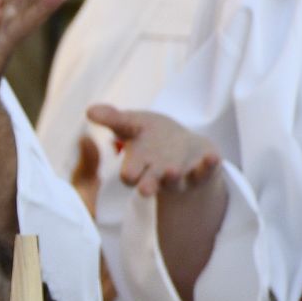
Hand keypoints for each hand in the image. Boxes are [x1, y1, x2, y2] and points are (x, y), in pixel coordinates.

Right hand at [87, 105, 221, 199]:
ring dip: (173, 177)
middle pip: (149, 184)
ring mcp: (180, 177)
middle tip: (145, 190)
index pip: (129, 174)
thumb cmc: (152, 136)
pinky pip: (205, 172)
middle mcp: (156, 176)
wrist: (184, 147)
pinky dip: (209, 165)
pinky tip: (212, 157)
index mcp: (137, 167)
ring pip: (175, 182)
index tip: (129, 174)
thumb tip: (89, 110)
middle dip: (148, 185)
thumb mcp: (132, 124)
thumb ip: (113, 119)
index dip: (129, 174)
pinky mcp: (201, 173)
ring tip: (172, 170)